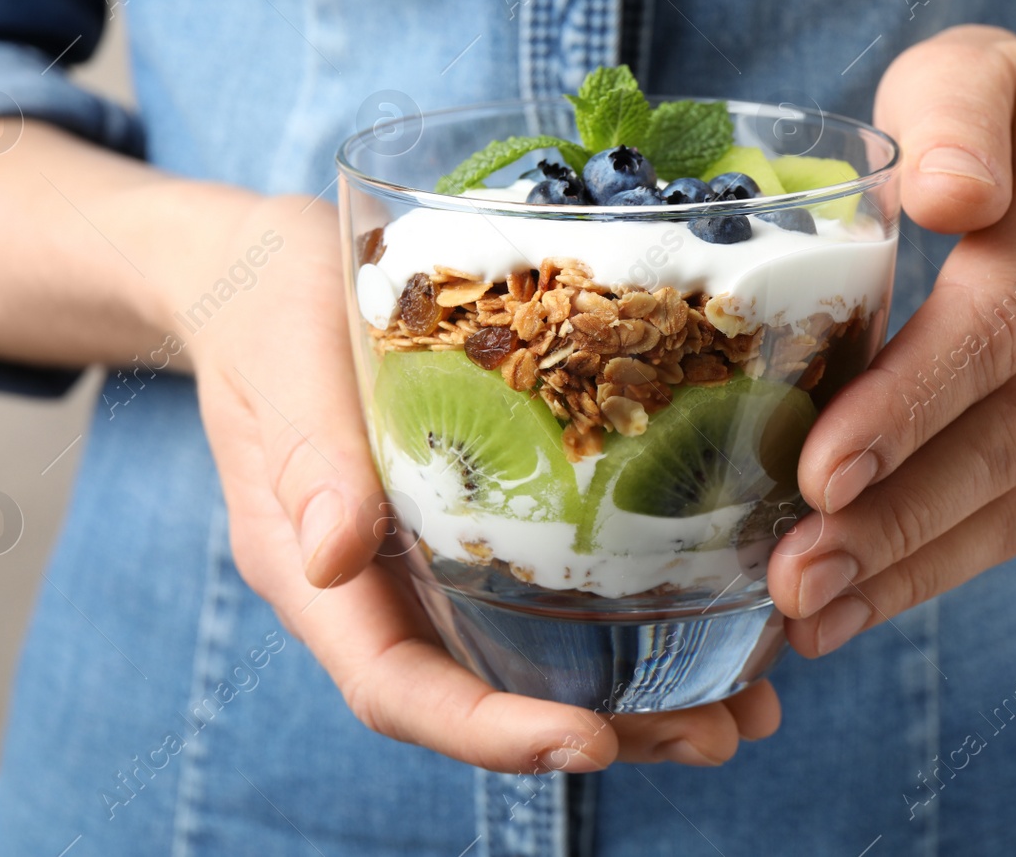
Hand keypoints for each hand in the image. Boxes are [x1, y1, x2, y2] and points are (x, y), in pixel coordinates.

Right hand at [179, 194, 779, 771]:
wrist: (271, 271)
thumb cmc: (270, 312)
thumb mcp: (286, 369)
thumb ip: (309, 462)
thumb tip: (333, 559)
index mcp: (321, 575)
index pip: (398, 688)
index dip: (489, 735)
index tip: (591, 743)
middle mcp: (383, 588)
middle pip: (484, 695)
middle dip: (599, 730)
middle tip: (719, 732)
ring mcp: (431, 556)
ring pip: (529, 656)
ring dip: (636, 690)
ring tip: (745, 704)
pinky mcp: (478, 512)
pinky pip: (550, 584)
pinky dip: (631, 609)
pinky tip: (714, 603)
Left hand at [768, 23, 1015, 656]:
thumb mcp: (978, 69)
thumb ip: (954, 114)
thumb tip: (948, 193)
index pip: (996, 322)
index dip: (907, 405)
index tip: (816, 473)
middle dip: (898, 516)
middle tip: (794, 578)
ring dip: (916, 564)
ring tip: (812, 615)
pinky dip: (949, 561)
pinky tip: (866, 596)